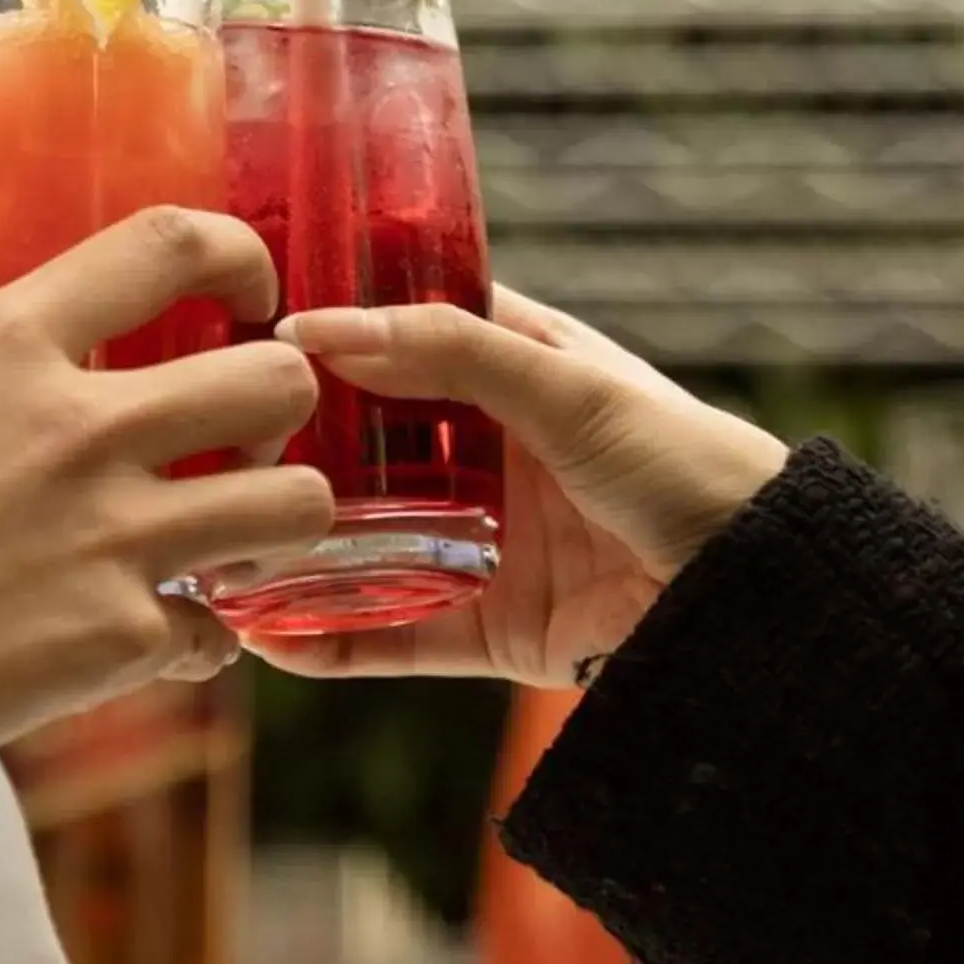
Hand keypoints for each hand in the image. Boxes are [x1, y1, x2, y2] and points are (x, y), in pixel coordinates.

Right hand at [0, 206, 337, 743]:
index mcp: (1, 347)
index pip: (170, 244)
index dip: (239, 258)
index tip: (246, 295)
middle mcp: (77, 428)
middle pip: (277, 379)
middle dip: (280, 409)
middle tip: (234, 441)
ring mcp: (110, 534)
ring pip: (298, 503)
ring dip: (275, 523)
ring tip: (227, 538)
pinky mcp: (120, 638)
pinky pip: (218, 631)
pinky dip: (199, 643)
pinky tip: (157, 646)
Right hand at [252, 287, 785, 688]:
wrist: (764, 596)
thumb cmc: (686, 460)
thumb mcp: (566, 385)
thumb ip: (448, 352)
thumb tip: (322, 328)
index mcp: (514, 366)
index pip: (402, 330)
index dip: (329, 326)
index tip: (237, 324)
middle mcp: (490, 448)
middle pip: (366, 442)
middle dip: (289, 448)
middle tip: (199, 443)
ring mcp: (486, 538)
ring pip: (366, 540)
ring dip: (294, 547)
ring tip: (207, 543)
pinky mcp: (492, 626)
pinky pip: (394, 634)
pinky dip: (331, 640)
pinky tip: (266, 637)